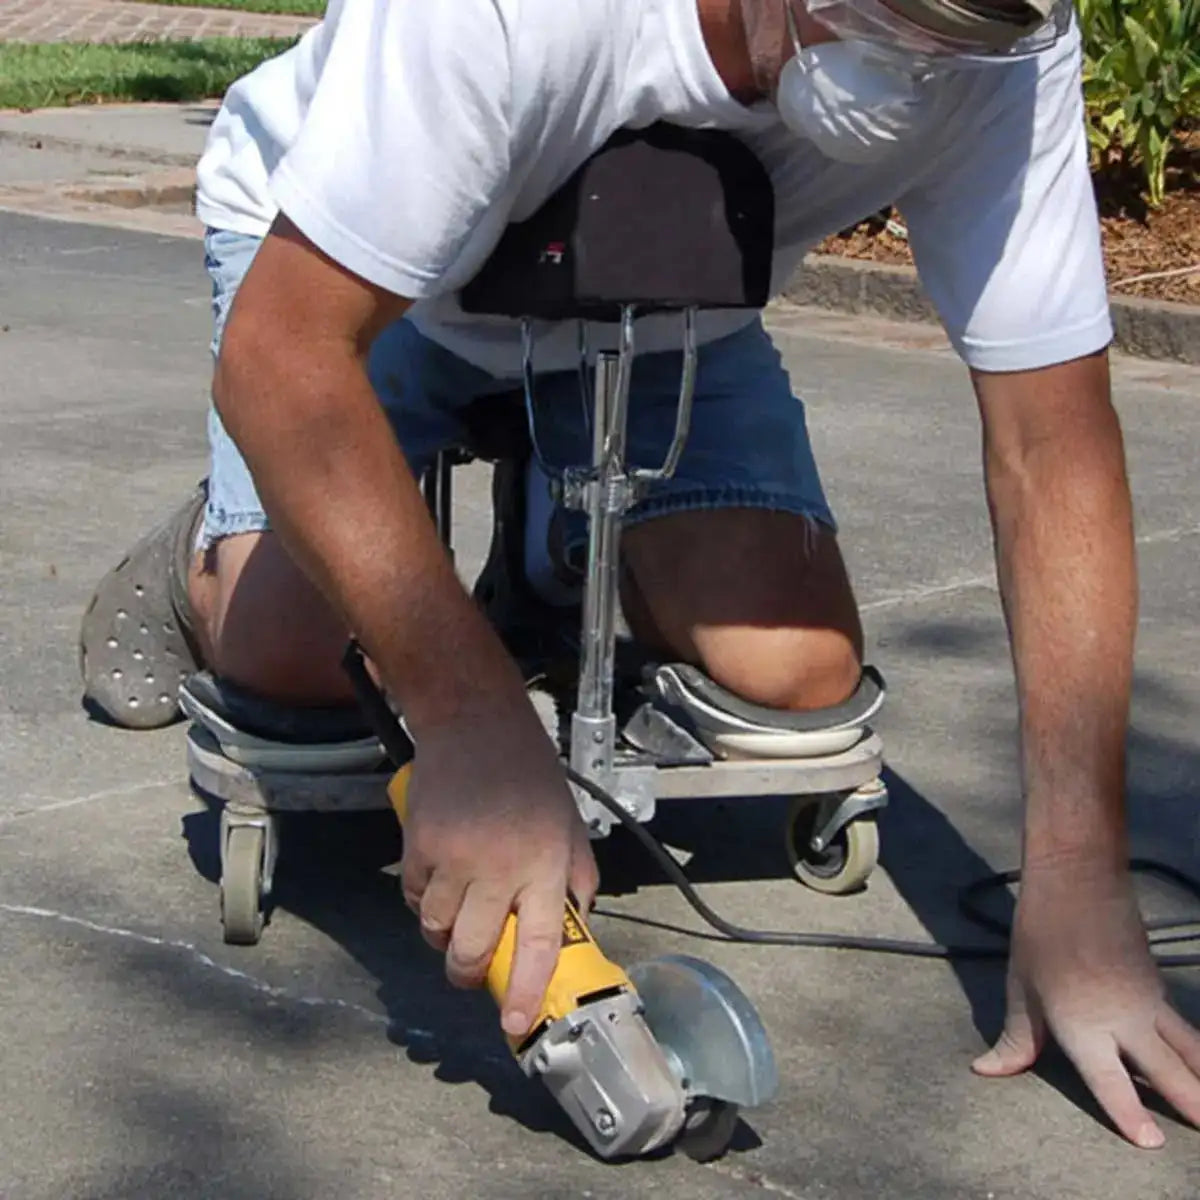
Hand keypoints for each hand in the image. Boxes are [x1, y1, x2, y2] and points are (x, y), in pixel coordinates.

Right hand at [399, 703, 597, 1038]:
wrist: (475, 726)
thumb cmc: (529, 774)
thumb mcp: (568, 824)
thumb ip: (575, 878)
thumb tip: (573, 927)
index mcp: (545, 864)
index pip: (540, 944)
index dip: (526, 991)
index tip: (515, 1024)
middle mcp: (499, 867)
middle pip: (473, 950)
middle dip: (468, 973)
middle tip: (471, 971)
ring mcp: (454, 858)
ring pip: (436, 929)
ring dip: (442, 936)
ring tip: (455, 915)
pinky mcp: (418, 846)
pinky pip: (413, 897)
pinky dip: (422, 901)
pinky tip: (437, 879)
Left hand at [973, 863, 1199, 1147]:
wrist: (1076, 879)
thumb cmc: (1039, 934)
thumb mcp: (1020, 988)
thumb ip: (1015, 1038)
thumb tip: (986, 1072)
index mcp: (1080, 1024)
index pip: (1109, 1079)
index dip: (1129, 1113)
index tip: (1153, 1144)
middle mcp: (1122, 1020)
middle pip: (1167, 1071)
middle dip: (1193, 1104)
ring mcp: (1147, 1003)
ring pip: (1189, 1051)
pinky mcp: (1158, 989)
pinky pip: (1185, 1031)